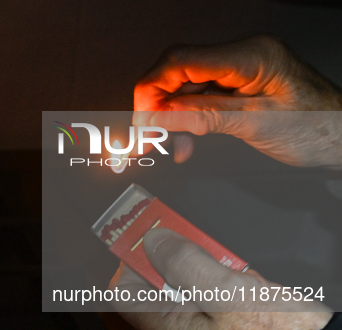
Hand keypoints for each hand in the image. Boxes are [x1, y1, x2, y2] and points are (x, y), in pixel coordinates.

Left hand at [109, 228, 332, 329]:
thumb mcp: (225, 291)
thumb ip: (183, 263)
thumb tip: (153, 241)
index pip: (124, 294)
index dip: (130, 262)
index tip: (141, 236)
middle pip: (156, 288)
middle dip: (171, 259)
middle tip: (187, 237)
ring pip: (185, 291)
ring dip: (200, 268)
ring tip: (224, 261)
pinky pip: (209, 301)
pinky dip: (219, 282)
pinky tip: (241, 278)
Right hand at [133, 34, 341, 167]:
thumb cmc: (318, 127)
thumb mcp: (255, 125)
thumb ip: (203, 118)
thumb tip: (159, 117)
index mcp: (251, 56)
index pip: (182, 61)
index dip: (151, 89)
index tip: (140, 120)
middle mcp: (241, 56)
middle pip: (178, 72)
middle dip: (155, 105)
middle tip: (145, 137)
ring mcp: (238, 70)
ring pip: (185, 88)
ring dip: (170, 118)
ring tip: (167, 144)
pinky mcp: (236, 85)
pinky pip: (199, 99)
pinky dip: (187, 121)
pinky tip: (186, 141)